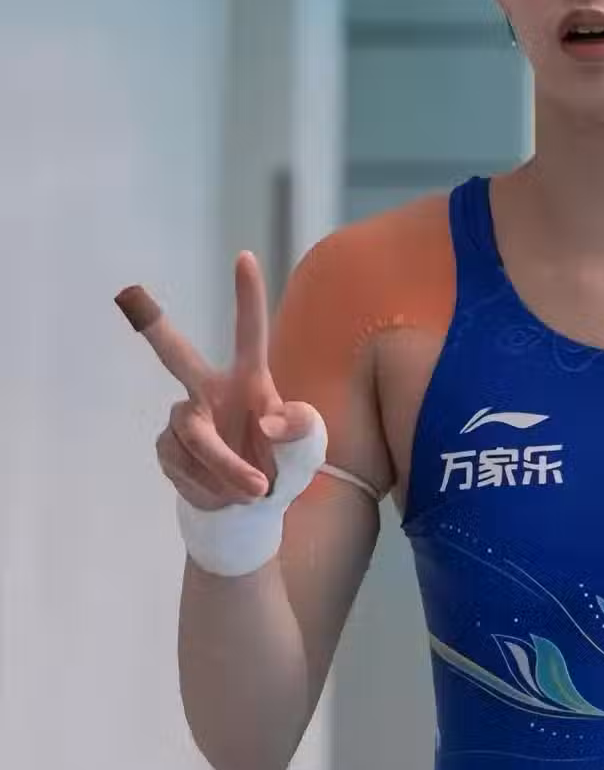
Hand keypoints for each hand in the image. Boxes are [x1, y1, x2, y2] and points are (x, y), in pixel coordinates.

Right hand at [117, 252, 317, 511]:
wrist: (248, 511)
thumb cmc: (282, 466)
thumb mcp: (308, 450)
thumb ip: (303, 429)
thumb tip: (270, 421)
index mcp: (250, 380)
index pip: (249, 333)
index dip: (247, 296)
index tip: (245, 257)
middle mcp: (210, 390)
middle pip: (176, 355)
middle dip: (154, 326)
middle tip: (130, 294)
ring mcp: (185, 418)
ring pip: (195, 436)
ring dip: (225, 468)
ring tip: (252, 490)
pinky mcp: (166, 447)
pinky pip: (183, 465)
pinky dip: (210, 485)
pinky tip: (224, 494)